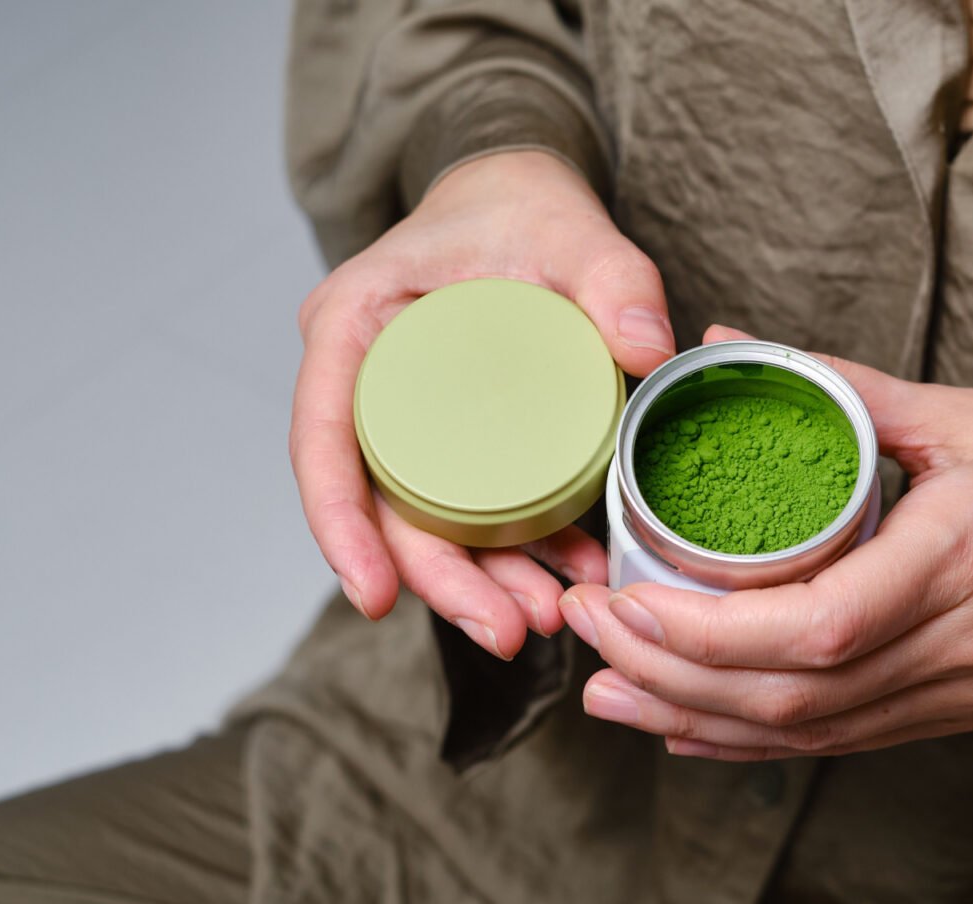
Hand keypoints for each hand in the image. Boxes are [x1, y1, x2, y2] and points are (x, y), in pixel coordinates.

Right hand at [292, 151, 674, 657]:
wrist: (522, 203)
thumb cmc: (522, 207)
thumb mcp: (571, 228)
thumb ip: (615, 276)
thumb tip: (650, 348)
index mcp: (354, 325)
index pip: (322, 438)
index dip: (338, 524)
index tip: (373, 596)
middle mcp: (364, 383)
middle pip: (381, 504)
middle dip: (441, 581)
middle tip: (510, 631)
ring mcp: (405, 419)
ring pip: (426, 521)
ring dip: (484, 580)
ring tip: (550, 617)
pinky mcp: (450, 441)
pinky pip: (471, 508)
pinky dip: (518, 547)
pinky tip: (574, 573)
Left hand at [560, 326, 972, 758]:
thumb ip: (843, 384)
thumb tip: (728, 347)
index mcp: (963, 554)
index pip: (812, 625)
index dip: (699, 630)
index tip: (617, 596)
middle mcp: (960, 641)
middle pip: (791, 695)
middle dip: (669, 674)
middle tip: (583, 632)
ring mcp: (963, 689)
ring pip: (808, 732)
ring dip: (695, 718)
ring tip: (607, 691)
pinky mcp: (962, 709)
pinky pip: (844, 742)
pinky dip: (755, 740)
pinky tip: (689, 729)